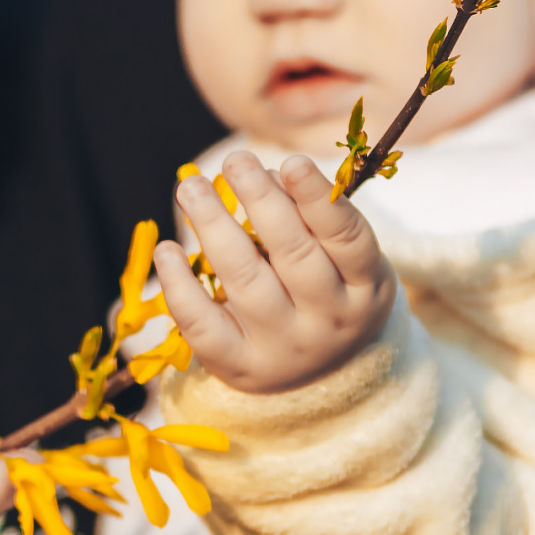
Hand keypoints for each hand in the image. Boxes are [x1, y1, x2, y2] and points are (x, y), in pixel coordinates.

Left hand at [154, 151, 396, 393]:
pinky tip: (168, 250)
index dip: (317, 198)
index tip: (289, 161)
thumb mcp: (342, 259)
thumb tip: (260, 174)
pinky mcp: (240, 367)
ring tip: (191, 188)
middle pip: (293, 254)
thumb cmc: (326, 290)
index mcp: (365, 287)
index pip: (346, 237)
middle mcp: (329, 322)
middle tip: (234, 160)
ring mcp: (284, 348)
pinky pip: (204, 325)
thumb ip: (311, 218)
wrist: (320, 374)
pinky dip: (180, 286)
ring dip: (214, 227)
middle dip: (259, 200)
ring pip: (246, 282)